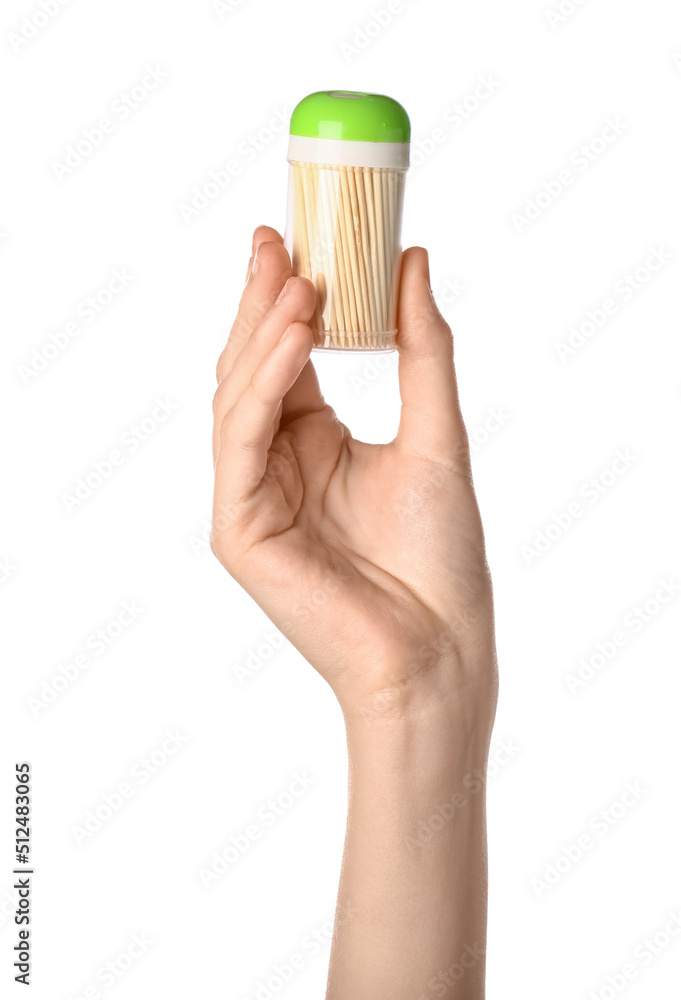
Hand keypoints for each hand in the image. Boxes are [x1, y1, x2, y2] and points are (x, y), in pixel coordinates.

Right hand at [212, 226, 496, 729]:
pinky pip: (240, 440)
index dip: (286, 297)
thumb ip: (421, 348)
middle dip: (262, 303)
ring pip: (237, 396)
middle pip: (253, 367)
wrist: (440, 647)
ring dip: (262, 335)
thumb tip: (413, 261)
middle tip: (278, 238)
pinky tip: (291, 338)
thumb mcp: (437, 433)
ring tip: (295, 279)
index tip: (298, 235)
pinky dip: (262, 385)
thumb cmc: (441, 556)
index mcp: (315, 442)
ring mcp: (251, 496)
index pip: (288, 356)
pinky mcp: (239, 529)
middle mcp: (275, 463)